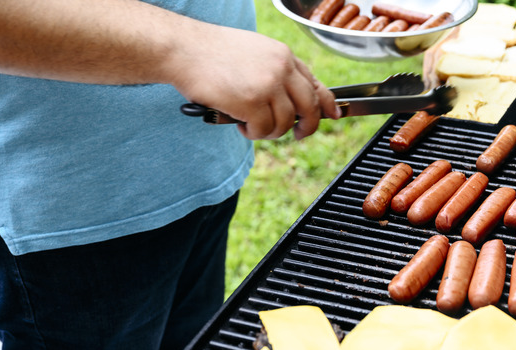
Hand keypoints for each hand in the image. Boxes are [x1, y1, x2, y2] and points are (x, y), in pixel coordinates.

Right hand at [167, 27, 340, 139]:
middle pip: (310, 107)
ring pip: (285, 123)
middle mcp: (281, 68)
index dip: (327, 103)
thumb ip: (276, 72)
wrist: (182, 48)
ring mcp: (268, 85)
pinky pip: (264, 130)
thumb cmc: (210, 53)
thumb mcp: (254, 53)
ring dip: (269, 131)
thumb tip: (293, 99)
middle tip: (297, 135)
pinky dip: (252, 133)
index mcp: (283, 55)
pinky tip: (239, 124)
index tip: (333, 115)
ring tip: (250, 124)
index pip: (315, 83)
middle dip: (307, 127)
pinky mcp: (252, 102)